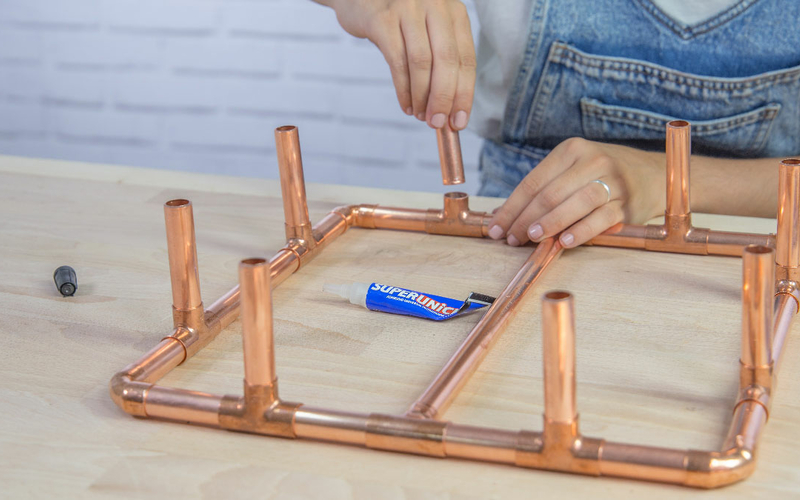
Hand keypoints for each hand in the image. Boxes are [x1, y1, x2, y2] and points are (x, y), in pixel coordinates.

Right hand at [317, 0, 475, 129]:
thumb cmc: (399, 23)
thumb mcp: (428, 34)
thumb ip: (442, 65)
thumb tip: (451, 112)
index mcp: (455, 12)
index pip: (467, 59)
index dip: (464, 94)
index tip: (459, 121)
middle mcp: (435, 6)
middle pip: (447, 61)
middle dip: (444, 99)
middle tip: (437, 123)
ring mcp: (408, 9)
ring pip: (421, 63)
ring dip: (422, 96)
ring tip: (420, 115)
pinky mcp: (383, 19)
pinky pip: (397, 62)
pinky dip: (403, 89)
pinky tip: (406, 105)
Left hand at [487, 138, 665, 247]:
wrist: (651, 174)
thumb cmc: (601, 176)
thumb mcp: (573, 171)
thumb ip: (543, 190)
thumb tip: (503, 216)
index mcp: (572, 150)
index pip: (534, 182)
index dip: (512, 207)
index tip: (497, 228)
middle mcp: (592, 161)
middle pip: (551, 193)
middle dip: (526, 218)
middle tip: (512, 238)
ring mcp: (613, 182)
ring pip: (575, 203)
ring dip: (551, 223)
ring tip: (533, 238)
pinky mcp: (627, 204)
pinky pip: (600, 219)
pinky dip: (580, 231)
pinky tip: (564, 242)